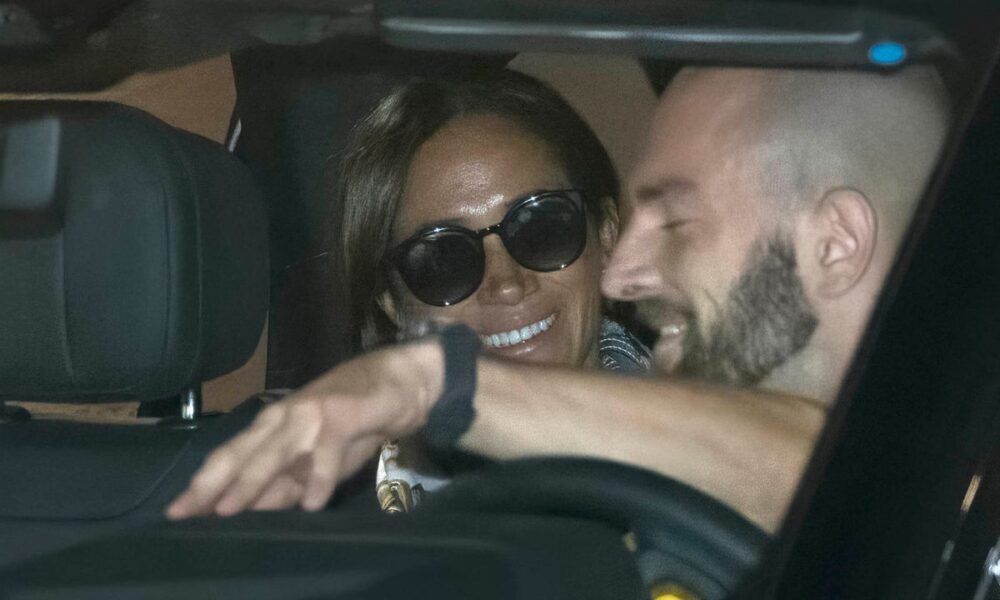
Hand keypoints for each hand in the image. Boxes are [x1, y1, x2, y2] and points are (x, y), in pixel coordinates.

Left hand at [165, 341, 442, 518]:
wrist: (397, 382)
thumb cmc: (353, 419)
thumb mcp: (315, 458)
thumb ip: (287, 482)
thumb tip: (254, 513)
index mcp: (271, 425)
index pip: (228, 457)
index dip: (202, 485)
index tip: (176, 512)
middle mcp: (283, 418)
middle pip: (241, 455)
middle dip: (212, 486)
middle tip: (188, 513)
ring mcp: (310, 416)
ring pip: (274, 454)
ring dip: (251, 481)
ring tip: (230, 509)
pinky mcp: (341, 418)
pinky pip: (326, 455)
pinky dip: (319, 480)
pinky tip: (313, 505)